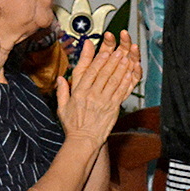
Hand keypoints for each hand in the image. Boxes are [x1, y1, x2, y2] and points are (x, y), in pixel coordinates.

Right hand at [56, 33, 141, 147]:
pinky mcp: (112, 107)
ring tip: (126, 58)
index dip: (97, 60)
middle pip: (103, 74)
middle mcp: (91, 95)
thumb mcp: (62, 107)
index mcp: (78, 93)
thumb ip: (62, 91)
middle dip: (112, 61)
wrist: (84, 140)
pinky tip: (129, 74)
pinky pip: (120, 92)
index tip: (103, 51)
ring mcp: (103, 101)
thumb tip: (59, 78)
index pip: (88, 72)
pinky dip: (125, 82)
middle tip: (118, 50)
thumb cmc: (73, 124)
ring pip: (113, 81)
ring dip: (120, 68)